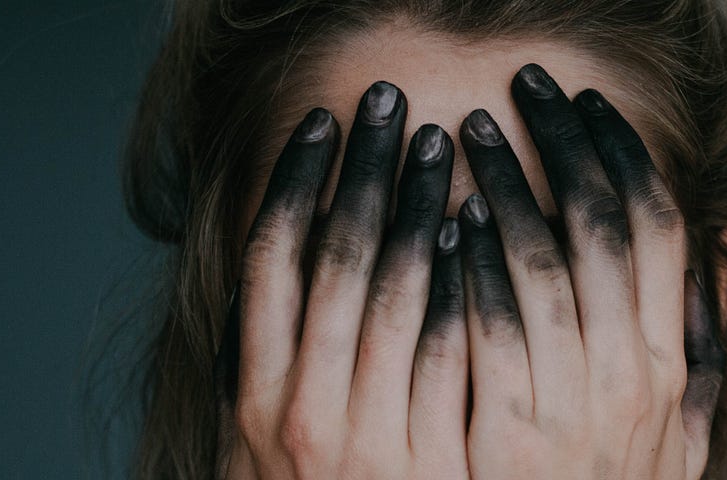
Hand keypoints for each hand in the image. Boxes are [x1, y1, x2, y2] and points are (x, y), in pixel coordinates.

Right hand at [226, 82, 470, 478]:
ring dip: (416, 208)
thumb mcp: (257, 448)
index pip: (271, 261)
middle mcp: (301, 411)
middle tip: (387, 108)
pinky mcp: (432, 464)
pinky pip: (448, 352)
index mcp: (254, 396)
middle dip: (363, 170)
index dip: (295, 181)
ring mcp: (368, 438)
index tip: (322, 126)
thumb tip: (280, 270)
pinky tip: (472, 236)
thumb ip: (270, 365)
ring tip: (438, 151)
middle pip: (334, 257)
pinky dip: (458, 284)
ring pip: (392, 291)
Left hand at [454, 64, 725, 478]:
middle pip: (603, 226)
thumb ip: (703, 340)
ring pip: (543, 262)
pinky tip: (446, 221)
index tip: (588, 107)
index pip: (661, 228)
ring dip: (506, 186)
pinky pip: (489, 326)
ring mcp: (574, 405)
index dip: (624, 154)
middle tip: (525, 91)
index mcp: (674, 363)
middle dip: (562, 144)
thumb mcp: (685, 427)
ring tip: (469, 136)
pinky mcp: (509, 435)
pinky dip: (470, 264)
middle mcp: (635, 375)